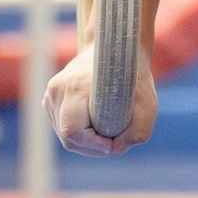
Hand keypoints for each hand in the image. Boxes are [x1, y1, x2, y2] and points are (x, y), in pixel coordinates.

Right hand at [43, 42, 157, 155]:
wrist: (114, 48)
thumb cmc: (133, 76)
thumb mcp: (148, 102)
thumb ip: (139, 130)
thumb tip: (117, 150)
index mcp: (76, 86)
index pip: (73, 130)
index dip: (93, 145)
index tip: (114, 145)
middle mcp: (58, 90)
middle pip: (67, 137)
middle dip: (92, 147)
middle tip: (114, 143)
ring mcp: (50, 95)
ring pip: (64, 135)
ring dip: (86, 143)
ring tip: (107, 135)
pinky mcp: (49, 100)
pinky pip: (62, 128)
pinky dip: (79, 135)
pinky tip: (96, 128)